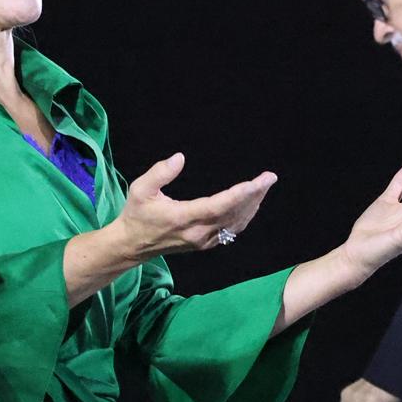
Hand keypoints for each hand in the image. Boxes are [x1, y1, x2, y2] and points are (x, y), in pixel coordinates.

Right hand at [111, 152, 276, 261]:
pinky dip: (245, 217)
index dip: (241, 194)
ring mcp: (203, 241)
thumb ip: (159, 173)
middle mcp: (198, 232)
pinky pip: (231, 231)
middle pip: (234, 214)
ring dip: (253, 205)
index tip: (258, 181)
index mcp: (183, 218)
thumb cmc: (136, 214)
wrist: (132, 244)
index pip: (219, 206)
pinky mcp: (205, 244)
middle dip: (254, 195)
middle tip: (269, 178)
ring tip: (264, 187)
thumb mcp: (140, 189)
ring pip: (235, 224)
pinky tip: (252, 205)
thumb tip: (180, 157)